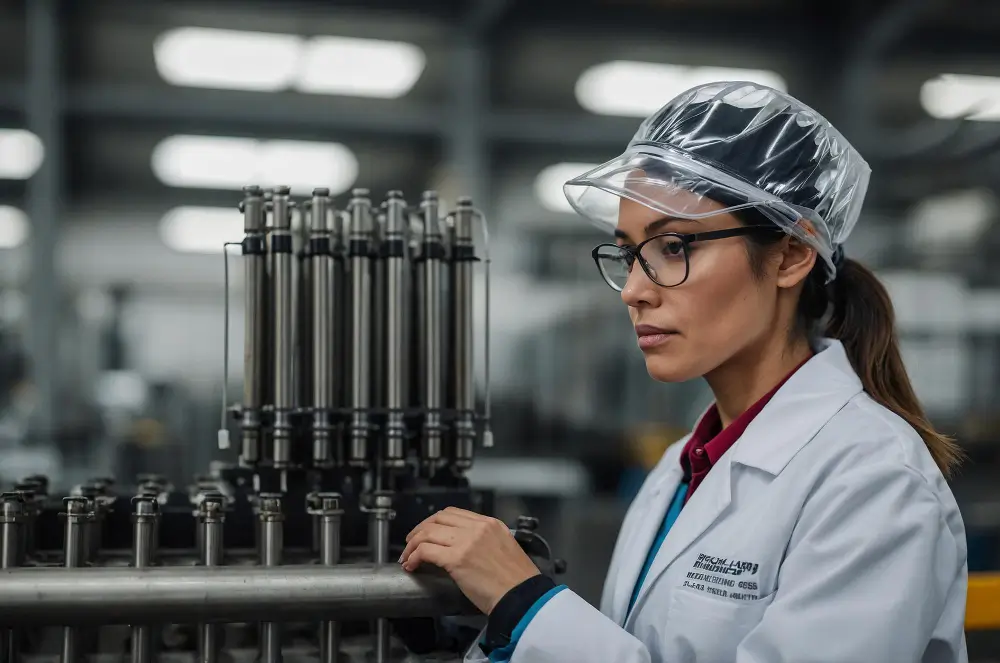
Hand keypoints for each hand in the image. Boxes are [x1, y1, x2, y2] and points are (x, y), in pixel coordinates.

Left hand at [400, 507, 540, 614]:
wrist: (522, 597)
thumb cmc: (517, 582)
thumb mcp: (505, 549)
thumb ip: (486, 542)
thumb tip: (464, 548)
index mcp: (491, 524)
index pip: (454, 513)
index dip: (435, 522)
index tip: (427, 531)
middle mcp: (478, 528)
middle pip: (438, 519)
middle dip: (420, 529)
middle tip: (412, 542)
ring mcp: (466, 542)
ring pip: (428, 533)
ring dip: (413, 545)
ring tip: (408, 556)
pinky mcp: (456, 559)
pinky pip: (425, 551)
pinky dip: (414, 556)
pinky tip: (412, 565)